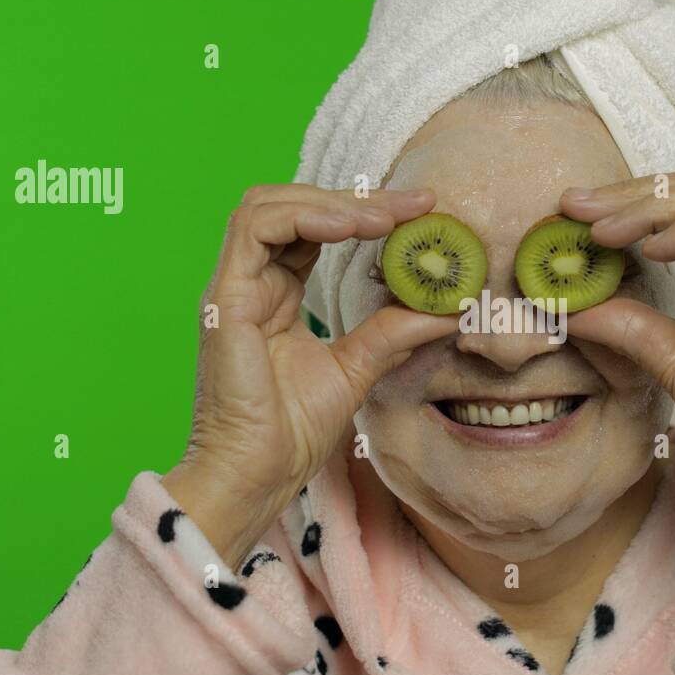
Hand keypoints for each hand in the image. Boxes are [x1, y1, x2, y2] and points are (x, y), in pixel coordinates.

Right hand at [162, 185, 458, 568]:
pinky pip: (254, 229)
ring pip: (267, 205)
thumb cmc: (292, 432)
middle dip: (357, 200)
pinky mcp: (225, 298)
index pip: (316, 230)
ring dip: (331, 201)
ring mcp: (235, 287)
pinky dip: (302, 215)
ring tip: (384, 217)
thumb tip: (450, 308)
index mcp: (278, 295)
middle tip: (415, 205)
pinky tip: (348, 227)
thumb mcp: (358, 368)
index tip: (423, 212)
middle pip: (294, 207)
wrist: (258, 475)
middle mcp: (253, 283)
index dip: (366, 213)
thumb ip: (395, 331)